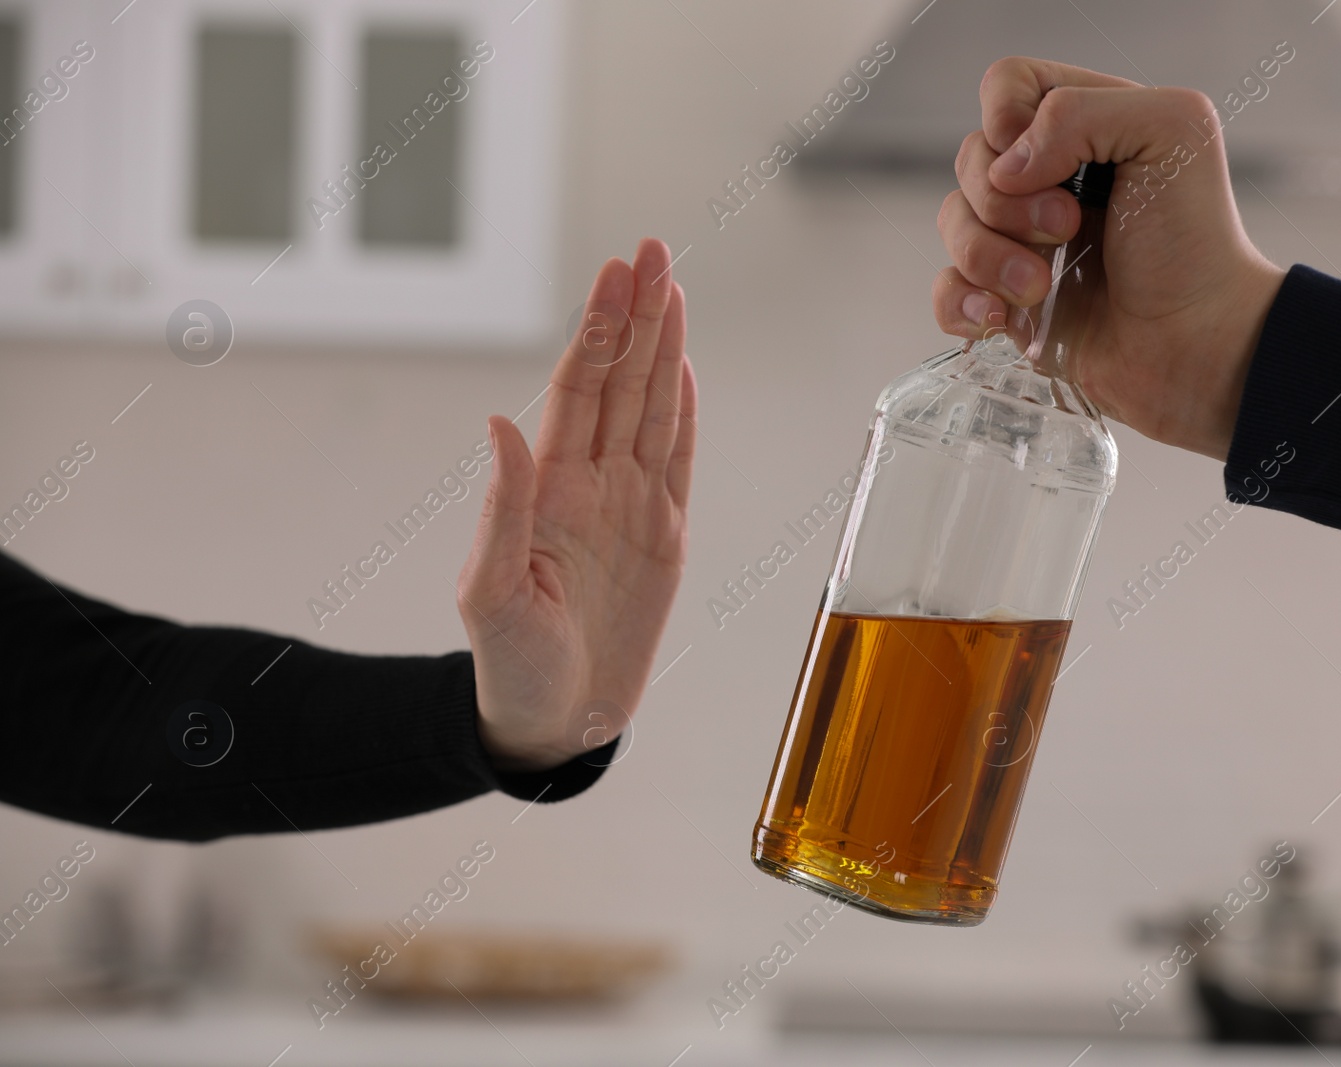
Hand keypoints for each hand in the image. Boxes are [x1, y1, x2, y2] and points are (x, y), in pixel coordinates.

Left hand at [457, 239, 694, 770]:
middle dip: (638, 315)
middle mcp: (593, 484)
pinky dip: (686, 415)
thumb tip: (501, 421)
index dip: (600, 329)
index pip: (581, 388)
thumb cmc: (512, 663)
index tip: (616, 272)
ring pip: (654, 410)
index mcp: (551, 488)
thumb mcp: (491, 589)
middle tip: (654, 250)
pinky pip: (680, 463)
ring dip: (665, 350)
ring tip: (674, 287)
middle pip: (622, 382)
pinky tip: (686, 371)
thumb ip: (504, 504)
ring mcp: (632, 506)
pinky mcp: (665, 537)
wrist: (555, 720)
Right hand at [933, 58, 1287, 460]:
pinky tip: (1004, 320)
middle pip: (971, 158)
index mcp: (1087, 126)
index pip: (1007, 86)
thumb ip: (1080, 112)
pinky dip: (963, 303)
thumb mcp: (1171, 132)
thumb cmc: (1196, 245)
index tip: (1048, 164)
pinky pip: (946, 289)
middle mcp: (1049, 180)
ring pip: (952, 223)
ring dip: (990, 258)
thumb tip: (1005, 168)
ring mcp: (1022, 243)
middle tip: (1067, 229)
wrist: (1196, 347)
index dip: (1007, 117)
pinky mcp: (1007, 302)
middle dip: (1006, 202)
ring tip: (1041, 288)